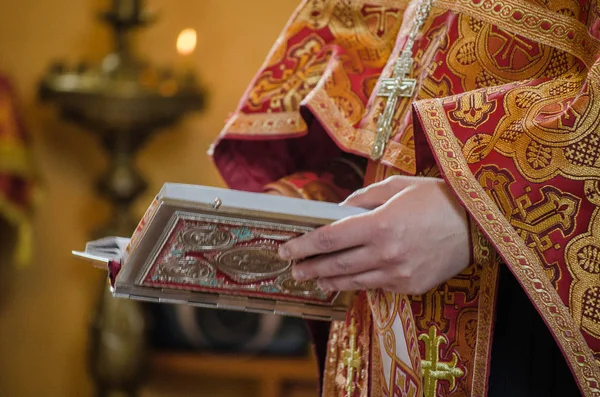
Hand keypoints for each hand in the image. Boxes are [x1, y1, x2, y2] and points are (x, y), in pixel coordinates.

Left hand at [278, 176, 470, 294]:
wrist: (480, 223)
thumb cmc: (437, 197)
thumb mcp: (396, 187)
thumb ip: (362, 199)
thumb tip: (338, 210)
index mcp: (380, 225)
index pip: (328, 239)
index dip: (302, 245)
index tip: (285, 248)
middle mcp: (386, 254)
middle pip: (335, 266)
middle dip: (309, 268)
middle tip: (293, 269)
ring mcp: (399, 274)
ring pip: (353, 282)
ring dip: (329, 281)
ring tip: (314, 278)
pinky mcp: (412, 287)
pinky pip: (377, 287)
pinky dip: (360, 282)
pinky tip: (349, 280)